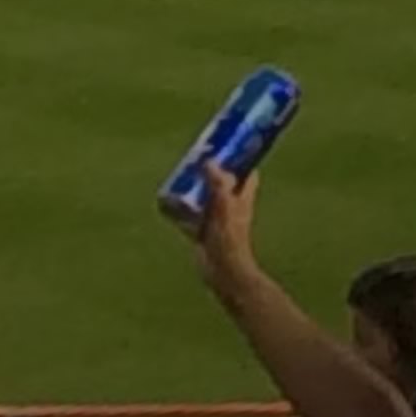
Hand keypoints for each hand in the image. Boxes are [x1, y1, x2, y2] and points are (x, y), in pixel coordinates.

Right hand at [171, 161, 264, 286]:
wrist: (222, 270)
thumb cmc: (229, 238)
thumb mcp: (225, 205)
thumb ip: (219, 183)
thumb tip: (210, 162)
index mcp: (243, 198)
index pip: (248, 173)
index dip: (242, 159)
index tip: (228, 146)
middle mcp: (232, 207)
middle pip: (224, 184)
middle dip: (212, 173)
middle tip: (195, 159)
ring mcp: (217, 220)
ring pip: (205, 200)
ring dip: (194, 191)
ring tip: (180, 176)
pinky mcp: (203, 233)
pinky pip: (190, 218)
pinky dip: (180, 211)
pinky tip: (167, 203)